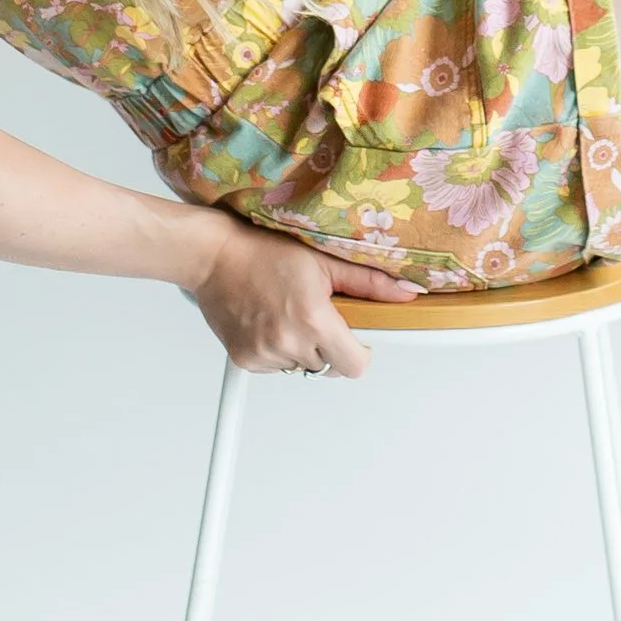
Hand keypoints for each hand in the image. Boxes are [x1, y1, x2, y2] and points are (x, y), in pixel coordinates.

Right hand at [179, 210, 419, 375]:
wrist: (214, 257)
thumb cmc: (263, 252)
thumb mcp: (323, 260)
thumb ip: (368, 283)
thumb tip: (406, 293)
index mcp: (313, 321)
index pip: (355, 366)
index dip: (359, 352)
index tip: (354, 336)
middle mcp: (288, 343)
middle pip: (330, 367)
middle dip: (330, 346)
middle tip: (315, 316)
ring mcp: (264, 354)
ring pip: (302, 367)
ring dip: (303, 348)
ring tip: (288, 314)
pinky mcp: (245, 360)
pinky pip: (276, 367)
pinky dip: (279, 350)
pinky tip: (271, 322)